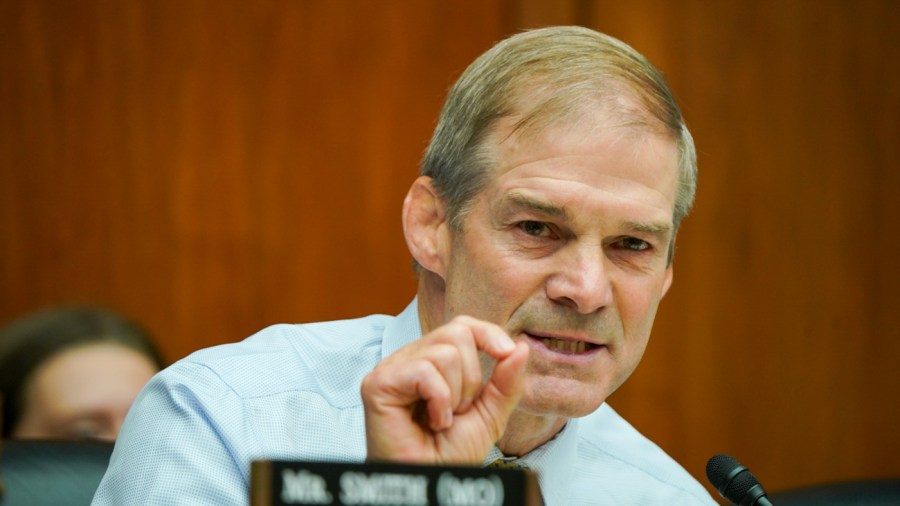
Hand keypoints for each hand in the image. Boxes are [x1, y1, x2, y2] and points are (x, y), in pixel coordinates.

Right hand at [361, 315, 528, 464]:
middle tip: (459, 410)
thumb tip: (520, 346)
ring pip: (444, 353)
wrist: (433, 482)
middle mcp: (411, 359)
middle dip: (471, 378)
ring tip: (442, 419)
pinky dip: (439, 401)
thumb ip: (506, 382)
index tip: (506, 352)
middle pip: (456, 333)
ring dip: (455, 395)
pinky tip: (432, 421)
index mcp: (433, 360)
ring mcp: (392, 369)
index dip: (487, 333)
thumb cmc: (450, 454)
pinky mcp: (379, 384)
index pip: (462, 326)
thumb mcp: (490, 414)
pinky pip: (424, 371)